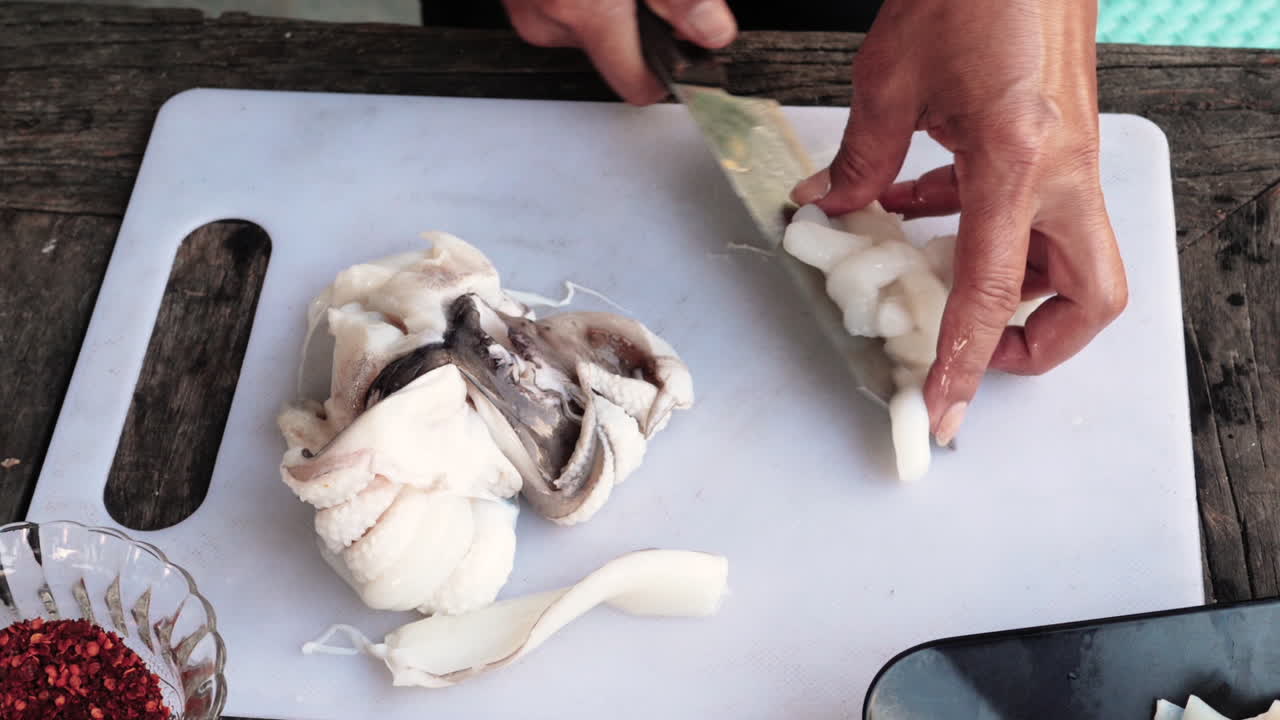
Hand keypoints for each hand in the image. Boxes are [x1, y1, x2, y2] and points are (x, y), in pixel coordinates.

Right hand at [502, 0, 736, 103]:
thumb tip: (711, 34)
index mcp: (587, 10)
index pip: (636, 85)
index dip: (668, 77)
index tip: (687, 65)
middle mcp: (547, 15)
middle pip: (610, 53)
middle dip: (633, 27)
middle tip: (648, 0)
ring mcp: (522, 3)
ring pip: (582, 26)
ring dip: (602, 6)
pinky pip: (558, 6)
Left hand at [791, 0, 1126, 444]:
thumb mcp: (892, 79)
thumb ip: (862, 158)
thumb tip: (830, 203)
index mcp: (1020, 163)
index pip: (992, 291)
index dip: (967, 361)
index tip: (945, 408)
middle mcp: (1063, 173)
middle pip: (1087, 296)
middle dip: (1037, 342)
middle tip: (976, 354)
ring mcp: (1070, 159)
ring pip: (1065, 258)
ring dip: (1005, 283)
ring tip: (930, 276)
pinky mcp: (1059, 142)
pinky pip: (1035, 214)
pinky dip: (986, 229)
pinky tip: (927, 208)